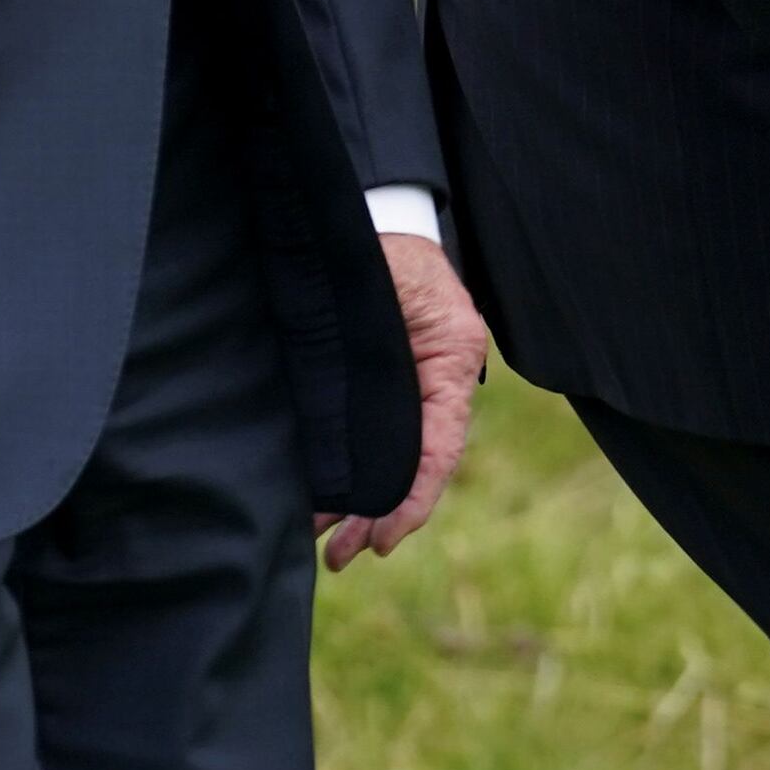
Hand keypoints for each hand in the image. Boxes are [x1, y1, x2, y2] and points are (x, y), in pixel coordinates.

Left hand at [317, 231, 486, 568]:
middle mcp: (433, 381)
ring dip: (357, 503)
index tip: (382, 541)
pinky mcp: (373, 381)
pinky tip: (319, 500)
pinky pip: (369, 437)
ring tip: (324, 543)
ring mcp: (404, 384)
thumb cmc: (378, 248)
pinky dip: (348, 471)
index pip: (439, 450)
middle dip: (377, 517)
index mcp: (451, 363)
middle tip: (341, 557)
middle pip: (412, 466)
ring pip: (387, 458)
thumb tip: (357, 443)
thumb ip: (388, 362)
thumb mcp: (393, 296)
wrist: (365, 212)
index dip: (411, 502)